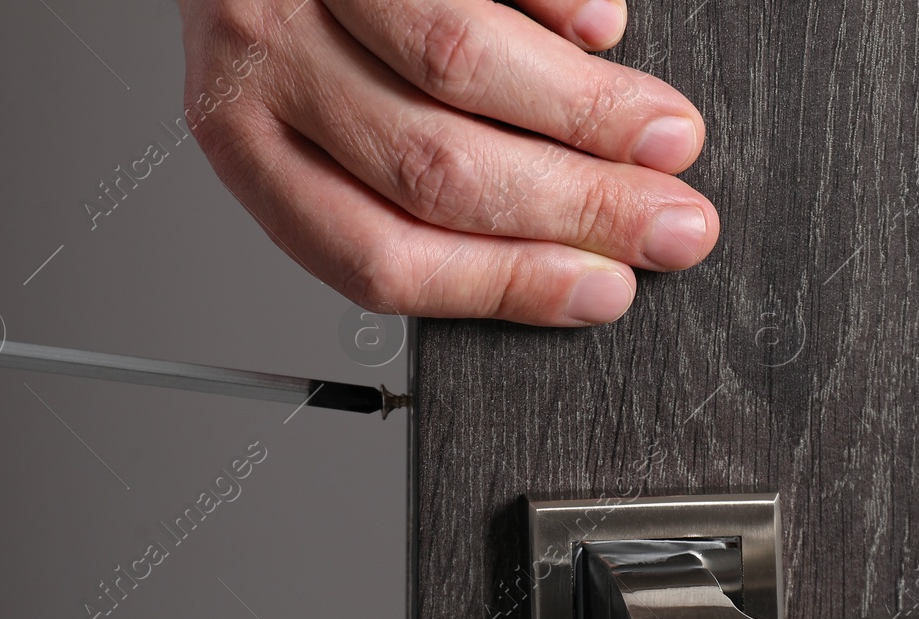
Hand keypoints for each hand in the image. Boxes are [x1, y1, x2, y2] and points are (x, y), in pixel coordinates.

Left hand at [177, 0, 717, 324]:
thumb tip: (567, 245)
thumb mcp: (317, 118)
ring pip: (456, 65)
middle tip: (669, 222)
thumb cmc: (290, 11)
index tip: (603, 289)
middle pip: (434, 167)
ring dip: (586, 112)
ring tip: (664, 134)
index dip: (510, 285)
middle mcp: (264, 58)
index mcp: (249, 146)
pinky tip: (603, 25)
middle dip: (577, 208)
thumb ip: (407, 177)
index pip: (381, 254)